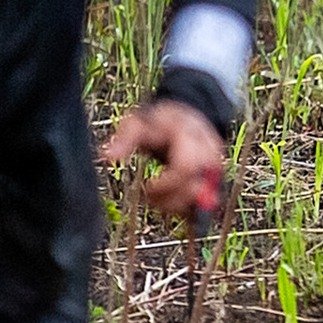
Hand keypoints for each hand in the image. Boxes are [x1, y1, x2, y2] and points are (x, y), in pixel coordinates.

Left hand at [101, 97, 227, 220]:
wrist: (186, 115)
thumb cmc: (161, 121)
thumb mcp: (139, 122)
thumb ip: (125, 139)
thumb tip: (107, 157)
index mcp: (191, 136)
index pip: (185, 168)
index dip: (165, 185)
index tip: (147, 188)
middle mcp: (209, 153)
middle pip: (195, 188)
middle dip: (169, 198)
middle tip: (150, 195)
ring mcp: (214, 169)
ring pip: (201, 202)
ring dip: (175, 206)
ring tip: (157, 197)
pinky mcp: (214, 182)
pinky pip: (204, 205)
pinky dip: (186, 207)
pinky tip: (171, 200)